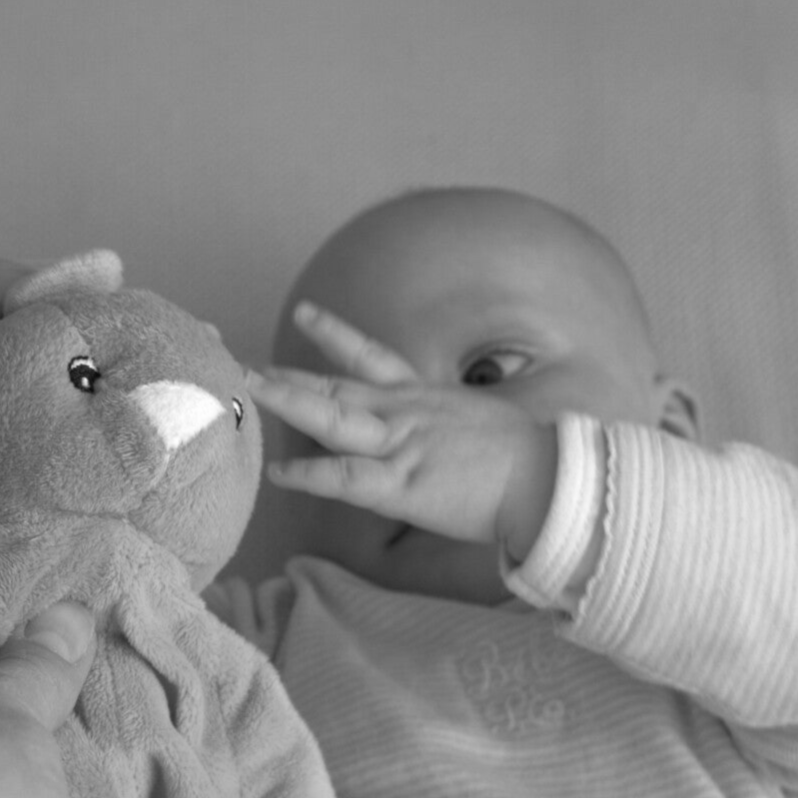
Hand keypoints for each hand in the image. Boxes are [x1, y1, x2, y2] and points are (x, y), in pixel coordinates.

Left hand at [248, 301, 557, 561]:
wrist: (550, 478)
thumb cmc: (529, 461)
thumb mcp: (484, 426)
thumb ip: (455, 428)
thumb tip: (452, 441)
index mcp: (428, 398)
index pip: (374, 357)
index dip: (336, 335)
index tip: (305, 314)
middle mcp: (407, 412)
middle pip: (337, 386)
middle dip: (291, 377)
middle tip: (247, 363)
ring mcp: (401, 444)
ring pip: (331, 418)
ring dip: (287, 403)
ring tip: (250, 392)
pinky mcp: (402, 483)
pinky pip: (345, 477)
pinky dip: (310, 475)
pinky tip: (280, 475)